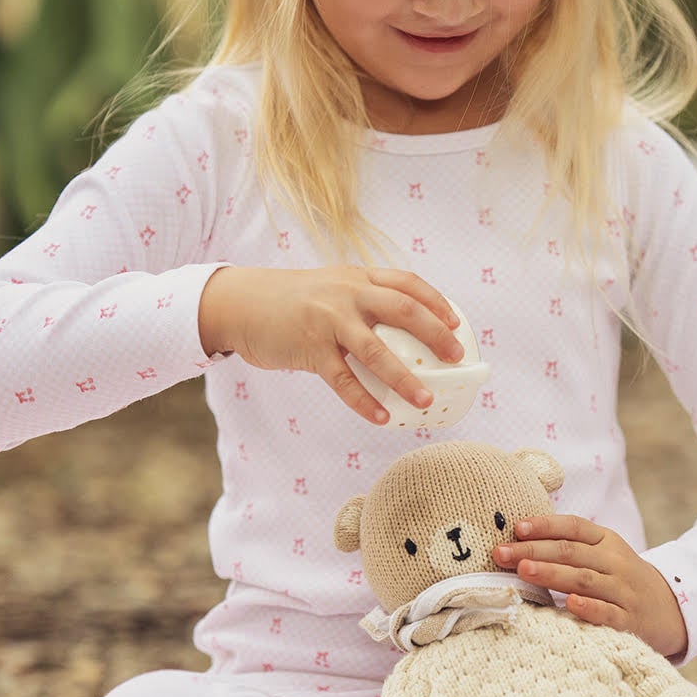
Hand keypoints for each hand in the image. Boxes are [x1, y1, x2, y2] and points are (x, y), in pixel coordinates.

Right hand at [198, 265, 460, 424]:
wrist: (240, 304)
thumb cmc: (291, 302)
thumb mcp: (329, 288)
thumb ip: (360, 302)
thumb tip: (400, 333)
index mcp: (356, 278)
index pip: (406, 283)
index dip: (435, 302)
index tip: (457, 323)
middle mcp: (346, 294)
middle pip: (402, 310)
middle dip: (435, 334)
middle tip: (456, 357)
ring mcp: (327, 320)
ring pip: (375, 350)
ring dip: (404, 377)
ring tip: (425, 399)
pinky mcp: (309, 348)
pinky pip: (343, 380)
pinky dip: (364, 401)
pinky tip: (382, 417)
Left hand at [494, 516, 687, 658]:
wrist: (668, 609)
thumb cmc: (619, 579)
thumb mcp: (602, 554)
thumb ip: (569, 546)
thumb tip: (517, 540)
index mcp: (606, 541)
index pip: (574, 527)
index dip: (546, 525)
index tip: (517, 527)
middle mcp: (615, 562)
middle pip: (572, 552)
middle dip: (534, 550)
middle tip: (502, 552)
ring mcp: (623, 591)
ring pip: (585, 580)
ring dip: (552, 573)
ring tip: (523, 570)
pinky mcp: (629, 620)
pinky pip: (608, 613)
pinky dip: (589, 608)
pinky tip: (569, 604)